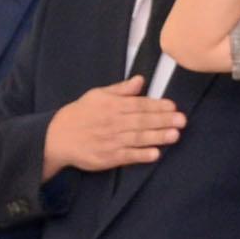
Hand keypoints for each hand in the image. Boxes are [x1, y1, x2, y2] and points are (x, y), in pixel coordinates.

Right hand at [43, 76, 183, 175]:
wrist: (57, 137)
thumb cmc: (80, 114)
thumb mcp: (98, 95)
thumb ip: (121, 89)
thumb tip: (141, 80)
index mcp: (111, 105)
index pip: (138, 105)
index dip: (157, 106)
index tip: (173, 106)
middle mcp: (113, 122)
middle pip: (141, 121)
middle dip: (163, 120)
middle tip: (181, 120)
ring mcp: (110, 141)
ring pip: (137, 138)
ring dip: (157, 137)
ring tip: (174, 135)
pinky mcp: (107, 158)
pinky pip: (127, 156)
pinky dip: (141, 155)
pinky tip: (155, 154)